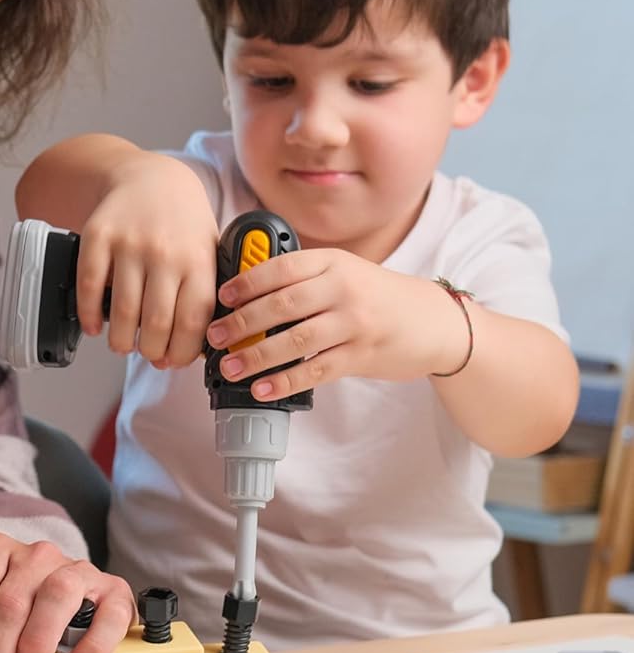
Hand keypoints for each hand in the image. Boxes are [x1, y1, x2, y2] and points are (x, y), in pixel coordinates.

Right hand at [73, 154, 217, 366]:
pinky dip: (89, 314)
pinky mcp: (99, 236)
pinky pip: (90, 286)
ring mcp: (130, 244)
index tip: (173, 362)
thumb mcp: (209, 249)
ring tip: (123, 344)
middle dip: (151, 352)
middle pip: (156, 323)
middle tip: (148, 355)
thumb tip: (202, 344)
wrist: (149, 176)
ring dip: (121, 340)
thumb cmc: (181, 221)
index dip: (181, 352)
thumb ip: (208, 291)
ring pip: (123, 311)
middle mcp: (165, 252)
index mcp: (197, 259)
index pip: (193, 321)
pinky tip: (94, 325)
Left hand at [207, 249, 468, 398]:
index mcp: (333, 263)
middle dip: (242, 322)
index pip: (282, 267)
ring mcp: (354, 324)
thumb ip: (304, 279)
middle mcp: (343, 289)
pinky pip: (316, 370)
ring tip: (231, 367)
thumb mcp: (345, 272)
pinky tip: (263, 389)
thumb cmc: (379, 297)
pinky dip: (285, 382)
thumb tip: (245, 298)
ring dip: (257, 356)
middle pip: (283, 304)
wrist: (436, 322)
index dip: (247, 282)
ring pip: (296, 340)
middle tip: (215, 336)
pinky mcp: (361, 356)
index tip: (222, 297)